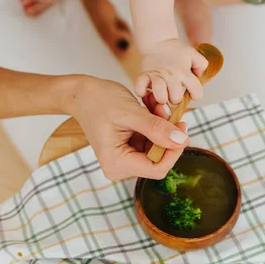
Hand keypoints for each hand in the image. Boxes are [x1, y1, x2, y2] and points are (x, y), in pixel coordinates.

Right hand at [66, 77, 188, 179]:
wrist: (82, 94)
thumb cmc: (99, 101)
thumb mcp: (131, 113)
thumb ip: (157, 129)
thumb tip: (181, 140)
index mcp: (117, 163)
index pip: (157, 169)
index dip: (174, 151)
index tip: (182, 128)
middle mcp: (120, 166)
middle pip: (158, 158)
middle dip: (166, 134)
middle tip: (165, 109)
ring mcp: (125, 158)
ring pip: (157, 147)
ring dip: (161, 126)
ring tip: (155, 105)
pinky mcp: (128, 148)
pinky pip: (151, 140)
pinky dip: (155, 124)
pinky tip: (150, 108)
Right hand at [135, 39, 207, 104]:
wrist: (158, 40)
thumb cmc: (175, 50)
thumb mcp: (193, 54)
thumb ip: (201, 64)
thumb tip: (199, 75)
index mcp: (184, 72)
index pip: (196, 91)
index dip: (196, 94)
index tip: (191, 92)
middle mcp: (171, 75)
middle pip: (176, 98)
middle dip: (175, 99)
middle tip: (173, 93)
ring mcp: (156, 75)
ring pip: (160, 95)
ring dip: (161, 98)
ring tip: (161, 95)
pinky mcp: (144, 74)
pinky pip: (140, 88)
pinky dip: (142, 92)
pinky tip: (147, 90)